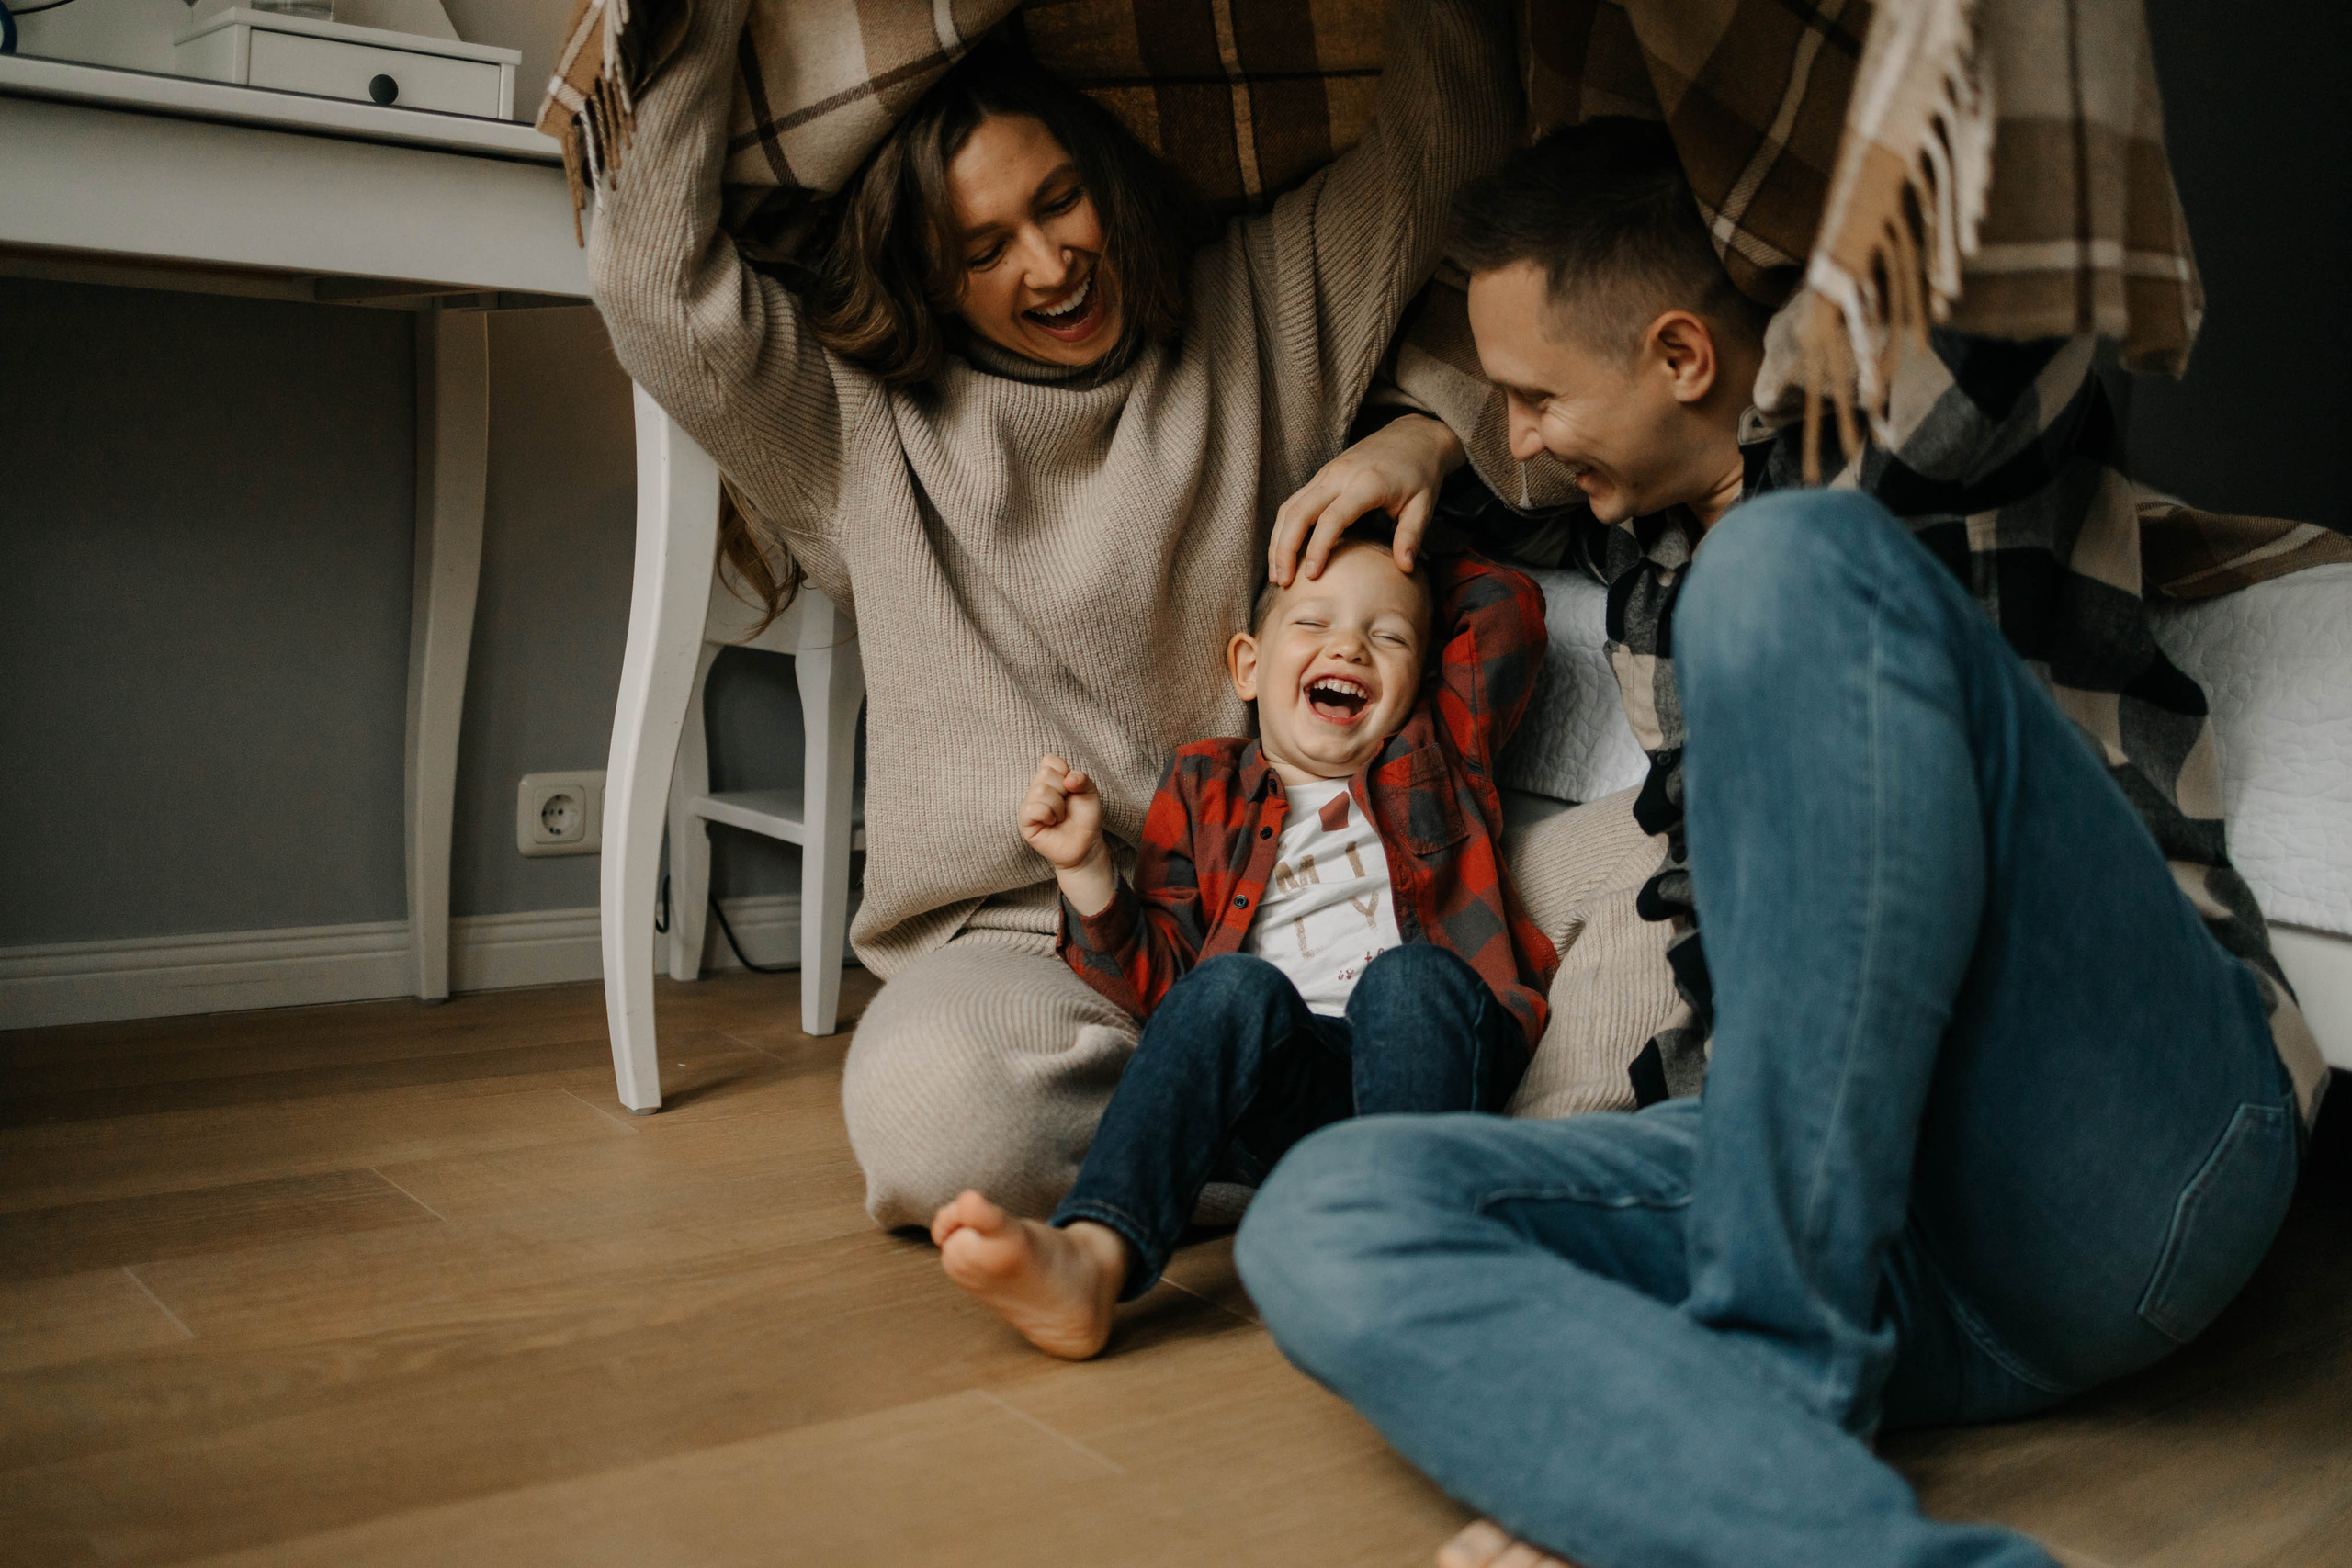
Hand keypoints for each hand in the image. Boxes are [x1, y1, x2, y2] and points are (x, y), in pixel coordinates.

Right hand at [1020, 754, 1106, 873]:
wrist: (1086, 844)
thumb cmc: (1086, 817)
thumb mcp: (1090, 792)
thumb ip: (1082, 778)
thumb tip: (1068, 779)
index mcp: (1050, 778)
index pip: (1049, 760)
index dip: (1065, 772)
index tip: (1072, 788)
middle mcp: (1036, 789)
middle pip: (1044, 774)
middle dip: (1063, 791)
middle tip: (1066, 806)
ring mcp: (1028, 804)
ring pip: (1040, 791)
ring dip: (1058, 806)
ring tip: (1060, 817)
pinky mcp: (1024, 821)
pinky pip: (1033, 809)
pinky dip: (1048, 815)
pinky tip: (1052, 823)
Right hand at [1270, 413, 1465, 586]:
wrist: (1413, 436)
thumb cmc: (1420, 474)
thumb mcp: (1424, 505)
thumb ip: (1411, 536)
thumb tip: (1404, 569)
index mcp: (1366, 482)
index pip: (1333, 518)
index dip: (1318, 548)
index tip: (1311, 576)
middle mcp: (1339, 475)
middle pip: (1298, 512)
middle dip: (1284, 549)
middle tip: (1283, 582)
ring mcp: (1326, 473)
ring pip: (1289, 507)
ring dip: (1278, 541)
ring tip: (1277, 575)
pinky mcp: (1321, 476)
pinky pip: (1293, 502)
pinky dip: (1283, 529)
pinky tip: (1283, 553)